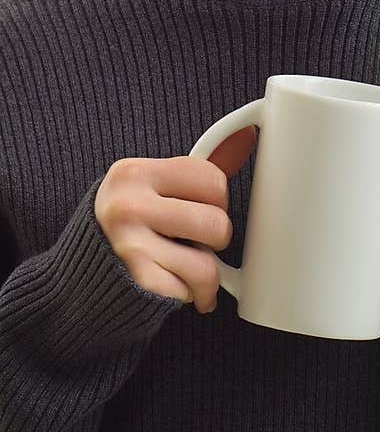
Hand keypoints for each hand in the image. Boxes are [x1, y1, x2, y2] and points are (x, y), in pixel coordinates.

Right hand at [94, 126, 255, 312]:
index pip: (213, 179)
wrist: (81, 275)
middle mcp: (128, 206)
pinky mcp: (135, 284)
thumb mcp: (151, 186)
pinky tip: (172, 285)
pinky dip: (188, 295)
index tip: (200, 205)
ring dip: (205, 275)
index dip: (216, 198)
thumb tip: (247, 136)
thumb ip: (196, 169)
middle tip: (194, 240)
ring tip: (187, 267)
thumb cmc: (127, 224)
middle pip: (216, 223)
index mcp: (134, 173)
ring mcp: (130, 246)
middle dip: (214, 238)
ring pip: (207, 267)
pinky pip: (189, 292)